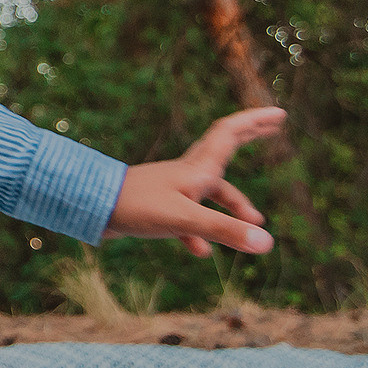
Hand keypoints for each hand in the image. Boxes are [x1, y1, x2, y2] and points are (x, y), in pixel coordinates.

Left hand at [105, 107, 286, 257]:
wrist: (88, 208)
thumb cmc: (136, 206)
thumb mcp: (185, 220)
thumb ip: (224, 230)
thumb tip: (266, 243)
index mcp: (197, 169)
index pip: (230, 135)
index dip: (255, 123)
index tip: (279, 114)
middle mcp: (187, 174)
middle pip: (224, 150)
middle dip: (249, 138)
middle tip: (274, 128)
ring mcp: (172, 190)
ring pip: (210, 193)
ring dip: (233, 205)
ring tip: (253, 224)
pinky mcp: (157, 208)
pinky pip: (187, 218)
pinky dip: (199, 233)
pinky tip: (200, 252)